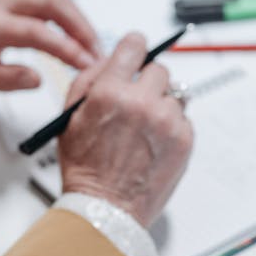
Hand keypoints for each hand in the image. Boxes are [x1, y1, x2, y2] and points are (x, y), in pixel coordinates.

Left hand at [0, 0, 102, 96]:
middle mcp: (1, 4)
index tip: (84, 63)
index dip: (63, 46)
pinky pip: (53, 6)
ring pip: (56, 0)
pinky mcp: (21, 3)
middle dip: (80, 27)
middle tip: (96, 54)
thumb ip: (2, 79)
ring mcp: (12, 0)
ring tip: (93, 51)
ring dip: (79, 23)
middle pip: (51, 3)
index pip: (33, 30)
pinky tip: (80, 42)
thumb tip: (35, 79)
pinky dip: (72, 22)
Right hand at [58, 33, 193, 228]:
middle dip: (147, 81)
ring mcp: (167, 121)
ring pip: (174, 94)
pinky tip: (154, 142)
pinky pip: (184, 117)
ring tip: (144, 127)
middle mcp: (142, 102)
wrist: (105, 209)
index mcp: (111, 91)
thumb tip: (111, 58)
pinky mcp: (184, 140)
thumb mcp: (71, 115)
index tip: (136, 52)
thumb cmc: (85, 166)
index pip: (134, 46)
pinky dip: (172, 125)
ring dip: (161, 104)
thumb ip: (89, 78)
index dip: (134, 48)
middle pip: (159, 69)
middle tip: (137, 100)